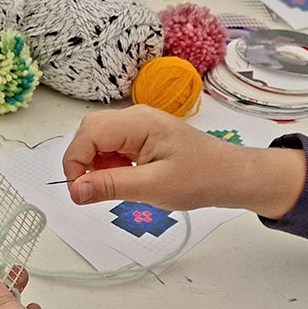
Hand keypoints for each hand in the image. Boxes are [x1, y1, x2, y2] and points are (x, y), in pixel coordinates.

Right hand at [62, 105, 307, 218]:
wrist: (232, 176)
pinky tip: (126, 178)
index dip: (75, 161)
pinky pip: (113, 145)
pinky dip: (109, 163)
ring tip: (118, 184)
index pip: (88, 133)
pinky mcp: (142, 135)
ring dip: (97, 164)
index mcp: (139, 122)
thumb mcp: (153, 187)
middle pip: (90, 131)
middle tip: (95, 189)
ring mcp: (139, 124)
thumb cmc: (200, 180)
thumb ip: (111, 186)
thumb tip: (74, 191)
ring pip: (98, 139)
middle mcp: (135, 116)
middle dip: (84, 161)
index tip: (79, 191)